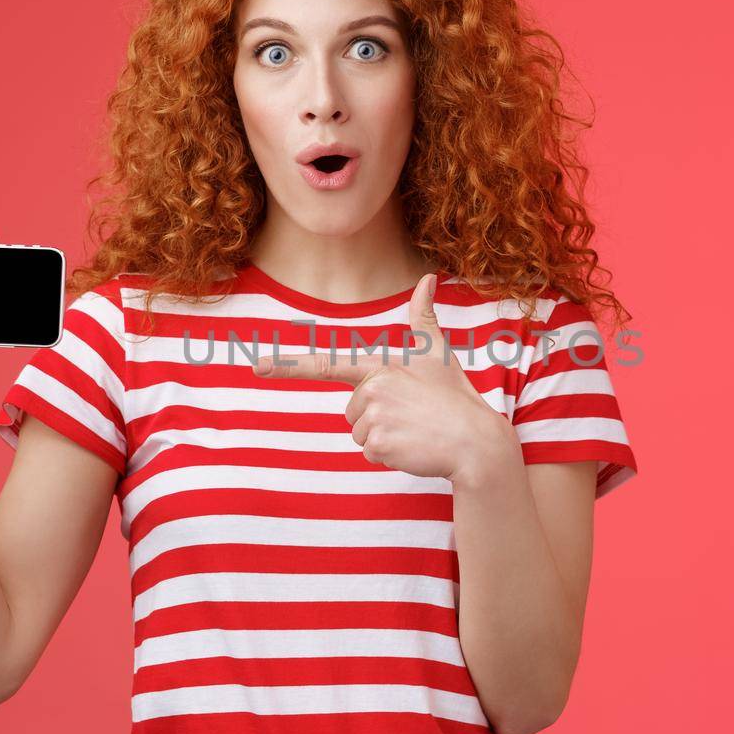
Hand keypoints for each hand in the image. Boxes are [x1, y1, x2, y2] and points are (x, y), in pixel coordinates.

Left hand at [251, 272, 515, 480]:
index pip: (328, 364)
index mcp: (380, 366)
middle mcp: (372, 388)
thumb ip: (424, 317)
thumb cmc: (455, 396)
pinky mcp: (378, 444)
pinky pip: (369, 454)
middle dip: (376, 419)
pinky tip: (413, 447)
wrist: (476, 442)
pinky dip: (390, 456)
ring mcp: (373, 417)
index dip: (289, 365)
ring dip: (383, 438)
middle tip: (411, 416)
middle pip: (351, 412)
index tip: (258, 366)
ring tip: (413, 430)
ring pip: (358, 434)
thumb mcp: (437, 354)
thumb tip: (427, 277)